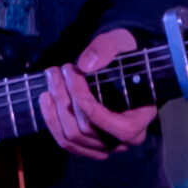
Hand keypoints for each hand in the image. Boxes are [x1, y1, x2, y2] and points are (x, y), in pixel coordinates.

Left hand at [37, 29, 157, 159]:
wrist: (119, 65)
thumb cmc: (124, 55)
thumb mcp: (121, 42)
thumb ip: (106, 48)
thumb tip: (85, 65)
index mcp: (142, 119)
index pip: (122, 129)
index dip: (93, 109)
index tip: (74, 77)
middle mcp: (125, 140)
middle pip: (89, 130)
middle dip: (67, 99)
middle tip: (57, 71)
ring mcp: (105, 145)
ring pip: (72, 138)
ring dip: (55, 108)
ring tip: (50, 80)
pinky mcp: (87, 144)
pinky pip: (66, 141)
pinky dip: (51, 120)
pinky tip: (45, 98)